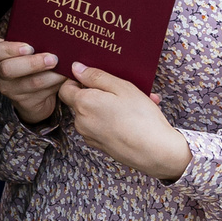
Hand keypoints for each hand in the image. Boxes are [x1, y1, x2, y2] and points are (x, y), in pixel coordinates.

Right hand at [0, 39, 65, 126]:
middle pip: (8, 69)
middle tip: (52, 58)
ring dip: (50, 75)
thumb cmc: (31, 61)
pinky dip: (56, 84)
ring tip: (64, 69)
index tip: (29, 47)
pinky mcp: (24, 102)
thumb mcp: (27, 51)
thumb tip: (55, 36)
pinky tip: (65, 78)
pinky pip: (42, 93)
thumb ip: (34, 43)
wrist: (34, 91)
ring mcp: (10, 89)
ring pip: (30, 82)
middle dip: (32, 63)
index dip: (9, 49)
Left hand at [58, 61, 190, 180]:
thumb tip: (76, 68)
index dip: (77, 81)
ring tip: (138, 103)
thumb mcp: (121, 87)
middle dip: (102, 93)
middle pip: (82, 101)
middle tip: (125, 89)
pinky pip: (103, 127)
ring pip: (96, 114)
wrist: (156, 152)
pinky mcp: (100, 146)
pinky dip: (115, 120)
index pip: (65, 88)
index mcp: (83, 103)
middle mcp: (80, 121)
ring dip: (112, 106)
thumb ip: (96, 76)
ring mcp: (89, 136)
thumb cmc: (140, 117)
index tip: (94, 78)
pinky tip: (135, 118)